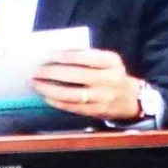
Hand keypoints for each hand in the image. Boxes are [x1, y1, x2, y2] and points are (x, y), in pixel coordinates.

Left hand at [32, 47, 149, 124]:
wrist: (131, 99)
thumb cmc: (112, 74)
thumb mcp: (107, 61)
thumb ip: (87, 57)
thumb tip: (55, 56)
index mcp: (111, 62)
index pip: (85, 57)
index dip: (65, 57)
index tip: (48, 55)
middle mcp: (109, 79)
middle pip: (76, 76)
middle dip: (52, 73)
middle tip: (36, 71)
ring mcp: (104, 98)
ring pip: (72, 94)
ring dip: (50, 90)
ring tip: (36, 84)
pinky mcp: (98, 111)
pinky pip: (74, 107)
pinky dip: (58, 102)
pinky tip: (47, 97)